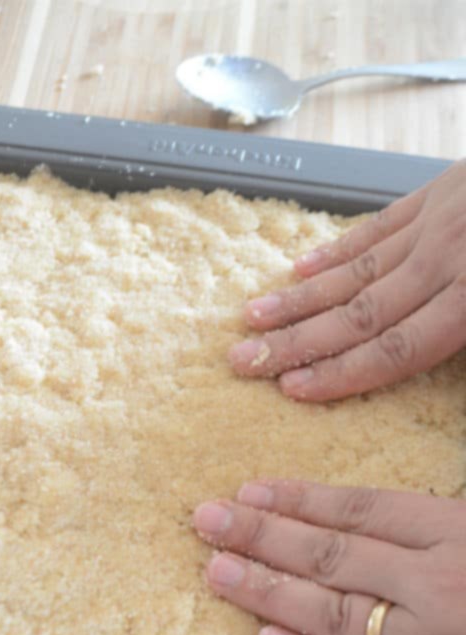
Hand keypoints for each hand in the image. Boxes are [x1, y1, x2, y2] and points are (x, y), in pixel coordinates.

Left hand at [193, 480, 465, 634]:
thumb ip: (442, 528)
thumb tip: (376, 520)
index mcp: (458, 535)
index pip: (361, 510)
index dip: (299, 500)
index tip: (250, 493)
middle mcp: (436, 586)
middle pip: (331, 556)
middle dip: (261, 535)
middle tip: (208, 521)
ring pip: (332, 615)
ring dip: (268, 592)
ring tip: (218, 572)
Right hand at [229, 159, 465, 400]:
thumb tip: (429, 364)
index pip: (396, 349)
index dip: (341, 373)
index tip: (292, 388)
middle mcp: (444, 262)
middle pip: (359, 314)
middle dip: (295, 341)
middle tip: (244, 358)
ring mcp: (437, 223)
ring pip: (357, 271)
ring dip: (301, 297)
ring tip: (255, 315)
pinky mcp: (438, 191)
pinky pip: (379, 226)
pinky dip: (337, 249)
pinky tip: (303, 266)